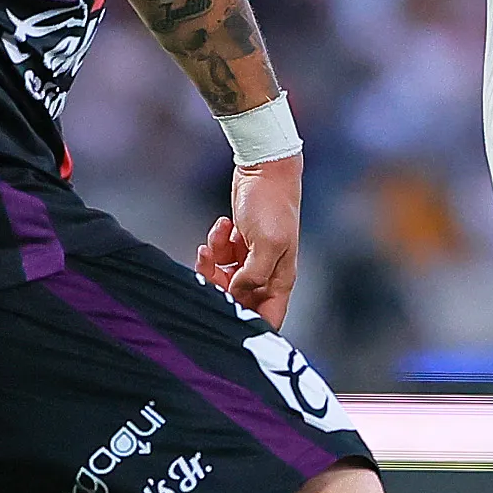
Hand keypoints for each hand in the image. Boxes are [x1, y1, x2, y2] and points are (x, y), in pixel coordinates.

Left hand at [197, 152, 301, 323]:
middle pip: (240, 300)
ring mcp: (252, 259)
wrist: (263, 169)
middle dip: (221, 289)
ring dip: (213, 264)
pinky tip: (222, 225)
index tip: (228, 319)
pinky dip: (216, 245)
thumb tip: (238, 295)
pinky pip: (221, 258)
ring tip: (211, 244)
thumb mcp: (266, 242)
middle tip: (211, 273)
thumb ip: (253, 276)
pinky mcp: (238, 245)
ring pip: (225, 280)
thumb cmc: (272, 203)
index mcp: (280, 278)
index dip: (251, 324)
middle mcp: (267, 272)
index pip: (269, 317)